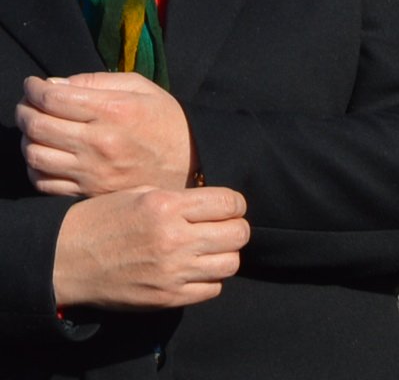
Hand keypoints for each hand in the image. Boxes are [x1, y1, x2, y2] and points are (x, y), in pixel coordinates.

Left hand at [19, 72, 189, 195]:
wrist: (191, 163)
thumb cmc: (165, 121)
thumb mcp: (142, 89)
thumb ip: (97, 82)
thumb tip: (53, 84)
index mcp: (115, 111)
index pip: (54, 97)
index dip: (34, 88)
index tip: (32, 84)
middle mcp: (100, 142)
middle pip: (38, 126)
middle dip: (24, 111)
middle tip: (27, 105)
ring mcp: (92, 171)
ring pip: (34, 155)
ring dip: (26, 138)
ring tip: (34, 129)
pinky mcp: (88, 192)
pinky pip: (43, 182)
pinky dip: (34, 166)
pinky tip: (44, 153)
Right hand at [48, 186, 245, 310]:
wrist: (64, 260)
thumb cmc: (101, 221)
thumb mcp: (140, 194)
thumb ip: (182, 198)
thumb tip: (219, 204)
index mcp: (167, 207)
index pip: (231, 203)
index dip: (234, 205)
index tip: (226, 208)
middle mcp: (173, 239)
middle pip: (239, 234)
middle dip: (234, 228)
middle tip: (220, 228)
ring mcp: (170, 272)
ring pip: (230, 263)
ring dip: (224, 255)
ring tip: (208, 250)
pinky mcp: (165, 298)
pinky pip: (212, 289)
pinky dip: (209, 280)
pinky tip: (193, 270)